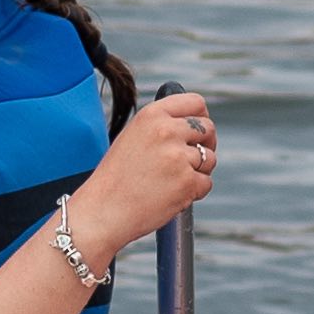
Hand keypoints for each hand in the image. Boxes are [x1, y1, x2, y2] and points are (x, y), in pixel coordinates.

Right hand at [71, 87, 219, 251]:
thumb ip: (161, 126)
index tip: (198, 130)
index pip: (195, 102)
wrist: (102, 211)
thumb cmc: (115, 178)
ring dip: (199, 170)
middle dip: (206, 144)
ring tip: (171, 180)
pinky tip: (171, 195)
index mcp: (151, 115)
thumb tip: (195, 124)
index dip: (201, 116)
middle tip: (189, 160)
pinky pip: (206, 182)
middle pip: (208, 128)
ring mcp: (178, 157)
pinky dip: (194, 191)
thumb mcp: (132, 137)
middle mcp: (166, 131)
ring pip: (210, 158)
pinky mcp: (187, 182)